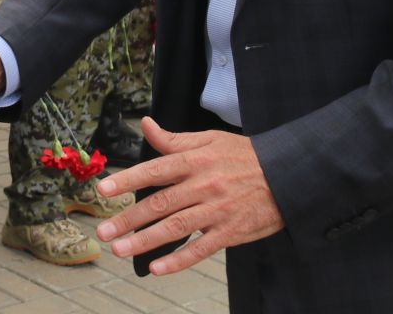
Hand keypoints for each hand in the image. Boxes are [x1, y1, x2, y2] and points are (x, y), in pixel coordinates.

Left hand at [91, 117, 283, 274]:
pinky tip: (157, 269)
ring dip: (146, 241)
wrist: (288, 176)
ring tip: (120, 250)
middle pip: (160, 204)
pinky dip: (179, 260)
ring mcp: (217, 211)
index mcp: (196, 161)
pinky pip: (201, 249)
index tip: (103, 189)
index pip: (155, 170)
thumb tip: (146, 124)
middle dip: (128, 219)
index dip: (128, 180)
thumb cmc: (245, 156)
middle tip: (104, 232)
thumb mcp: (210, 140)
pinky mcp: (230, 232)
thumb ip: (174, 139)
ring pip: (176, 228)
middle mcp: (204, 186)